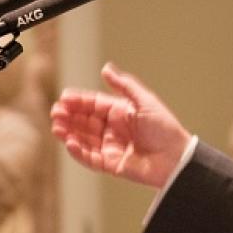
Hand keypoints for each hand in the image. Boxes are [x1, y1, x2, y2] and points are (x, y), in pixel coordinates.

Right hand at [49, 62, 189, 187]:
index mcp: (119, 112)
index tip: (63, 98)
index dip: (78, 101)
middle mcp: (112, 129)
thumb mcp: (145, 101)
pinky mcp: (111, 164)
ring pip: (83, 139)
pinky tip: (70, 142)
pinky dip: (78, 151)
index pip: (93, 105)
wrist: (176, 158)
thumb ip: (124, 85)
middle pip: (84, 121)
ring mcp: (110, 147)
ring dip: (68, 133)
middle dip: (68, 117)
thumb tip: (105, 68)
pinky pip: (90, 157)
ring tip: (57, 127)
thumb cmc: (165, 128)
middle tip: (56, 113)